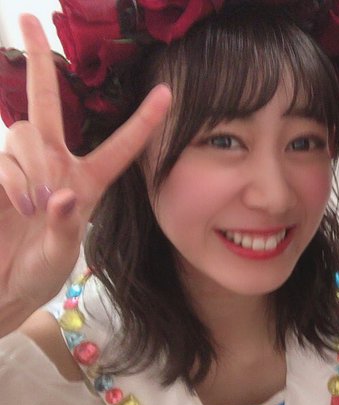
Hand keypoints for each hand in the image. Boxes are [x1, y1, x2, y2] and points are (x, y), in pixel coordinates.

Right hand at [0, 15, 170, 332]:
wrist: (2, 287)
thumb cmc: (38, 273)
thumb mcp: (62, 254)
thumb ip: (67, 225)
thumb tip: (63, 195)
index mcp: (88, 182)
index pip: (120, 145)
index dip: (143, 120)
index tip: (166, 91)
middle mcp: (55, 165)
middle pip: (47, 103)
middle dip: (40, 61)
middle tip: (26, 18)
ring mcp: (22, 167)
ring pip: (24, 133)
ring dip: (30, 165)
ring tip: (33, 206)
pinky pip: (4, 161)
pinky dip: (13, 180)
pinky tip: (19, 206)